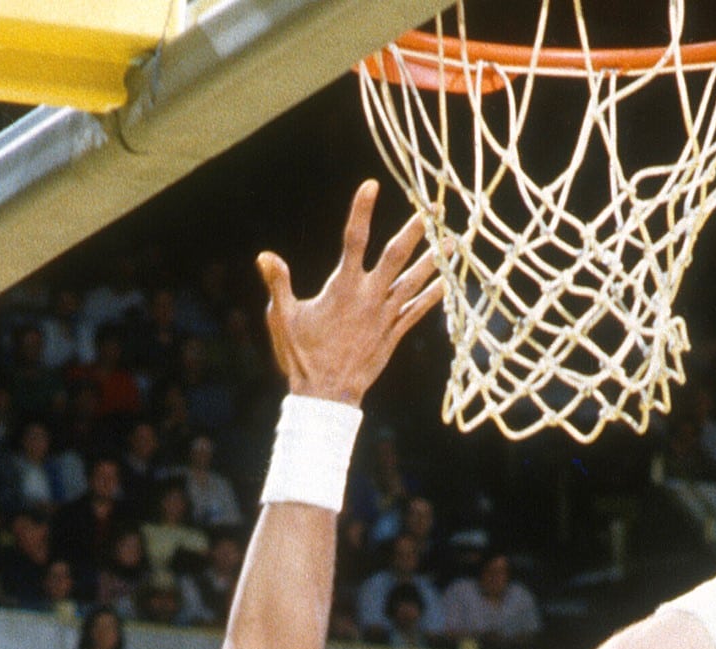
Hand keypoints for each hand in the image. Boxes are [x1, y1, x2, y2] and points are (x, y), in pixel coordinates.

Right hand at [256, 180, 443, 405]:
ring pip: (414, 281)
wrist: (326, 396)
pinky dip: (432, 295)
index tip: (371, 185)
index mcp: (342, 288)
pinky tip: (446, 282)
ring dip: (433, 259)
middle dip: (414, 229)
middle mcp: (369, 297)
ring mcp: (384, 316)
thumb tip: (265, 256)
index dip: (362, 211)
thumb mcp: (282, 317)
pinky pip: (417, 310)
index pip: (354, 239)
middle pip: (396, 256)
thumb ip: (278, 283)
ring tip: (450, 239)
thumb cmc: (301, 356)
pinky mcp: (393, 334)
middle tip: (432, 206)